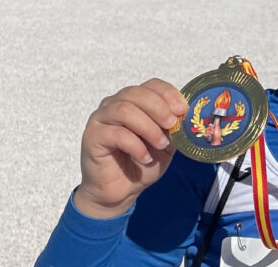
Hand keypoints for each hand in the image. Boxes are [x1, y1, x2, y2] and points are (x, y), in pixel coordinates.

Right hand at [73, 79, 187, 218]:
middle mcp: (114, 104)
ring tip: (161, 145)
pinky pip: (116, 133)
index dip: (168, 94)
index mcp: (134, 101)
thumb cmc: (141, 164)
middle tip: (172, 125)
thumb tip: (185, 116)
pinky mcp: (92, 137)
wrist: (120, 191)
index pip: (151, 85)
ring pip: (125, 110)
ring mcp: (101, 119)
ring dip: (148, 127)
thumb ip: (172, 128)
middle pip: (136, 93)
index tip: (182, 110)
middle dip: (159, 108)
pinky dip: (135, 146)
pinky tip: (144, 157)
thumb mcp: (165, 143)